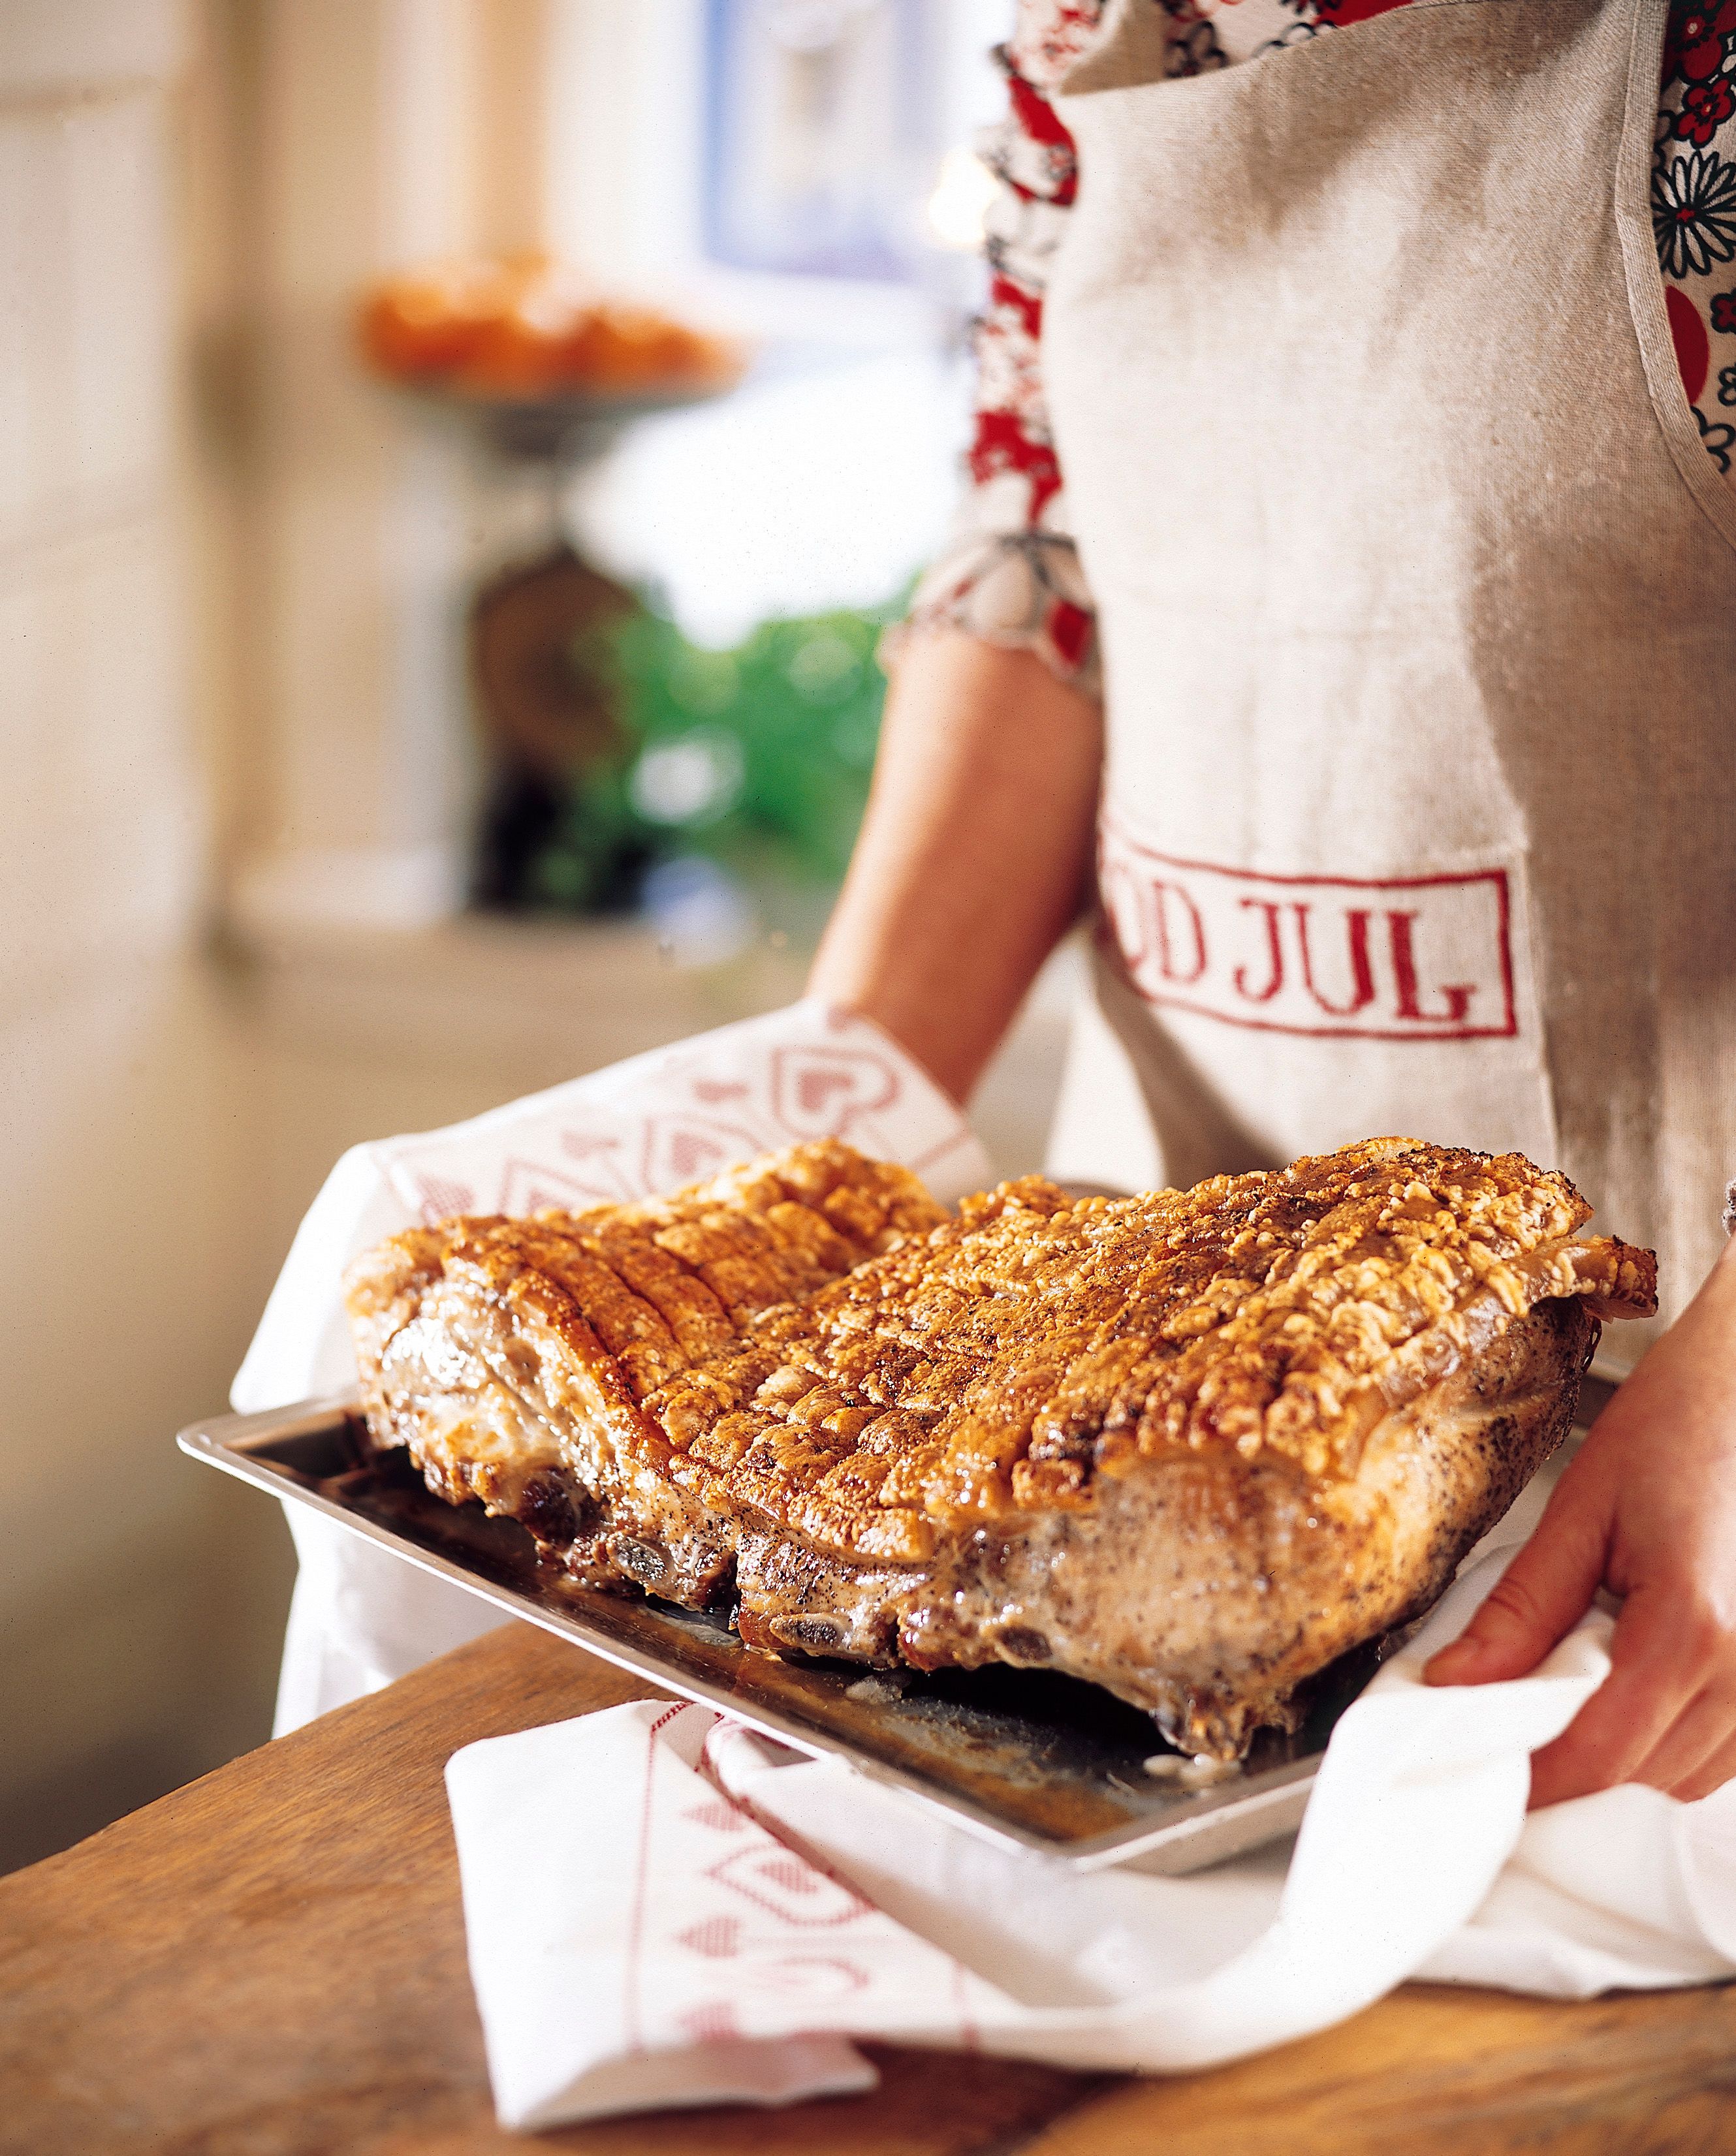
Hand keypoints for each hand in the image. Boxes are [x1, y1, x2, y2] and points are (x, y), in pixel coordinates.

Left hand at [1423, 1240, 1735, 1806]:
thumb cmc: (1677, 1429)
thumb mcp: (1580, 1510)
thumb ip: (1520, 1611)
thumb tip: (1451, 1687)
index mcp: (1693, 1628)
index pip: (1595, 1754)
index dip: (1525, 1775)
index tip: (1468, 1765)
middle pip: (1637, 1775)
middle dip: (1565, 1758)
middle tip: (1506, 1708)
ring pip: (1683, 1775)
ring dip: (1620, 1751)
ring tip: (1577, 1670)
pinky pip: (1722, 1750)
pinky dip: (1667, 1735)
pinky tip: (1633, 1674)